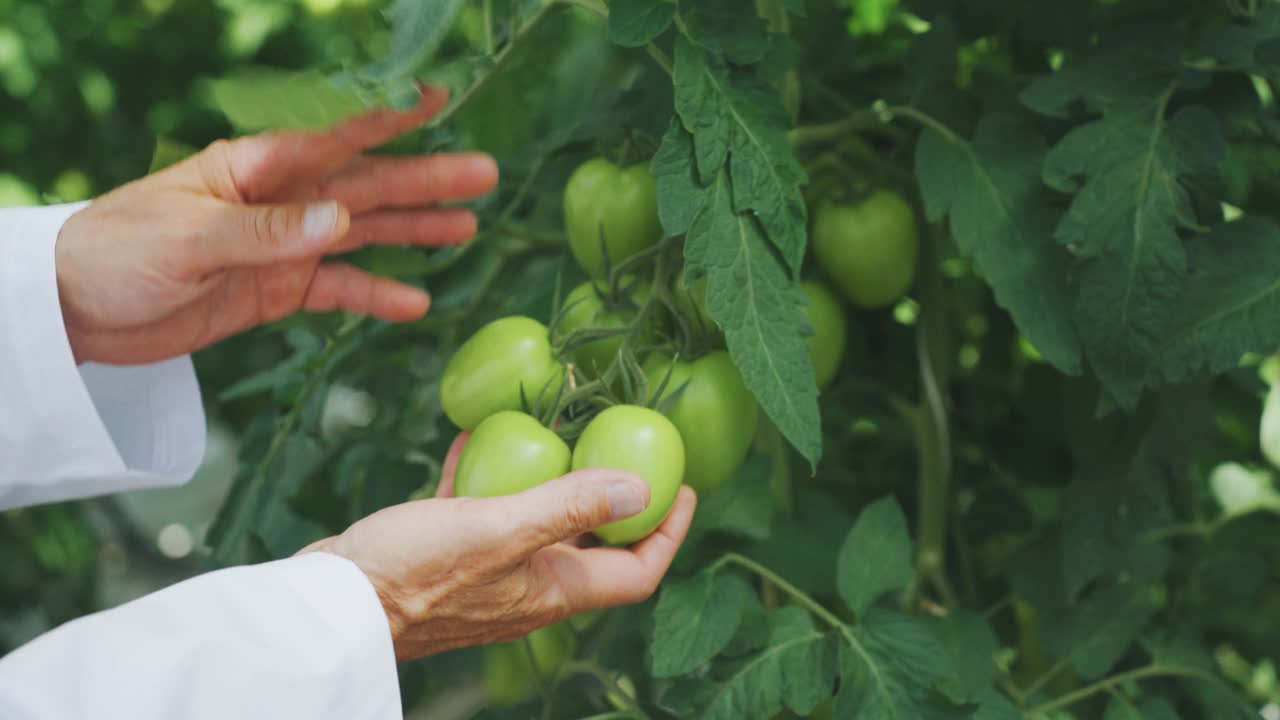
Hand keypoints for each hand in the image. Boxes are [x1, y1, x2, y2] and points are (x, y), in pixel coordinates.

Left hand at [55, 85, 498, 364]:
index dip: (386, 118)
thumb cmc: (118, 252)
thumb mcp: (188, 238)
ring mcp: (281, 244)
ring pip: (361, 232)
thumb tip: (342, 221)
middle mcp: (278, 199)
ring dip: (413, 230)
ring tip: (467, 229)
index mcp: (252, 167)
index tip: (437, 100)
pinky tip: (415, 303)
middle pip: (363, 184)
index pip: (331, 136)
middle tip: (483, 173)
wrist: (77, 311)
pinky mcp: (277, 288)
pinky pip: (337, 289)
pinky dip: (375, 295)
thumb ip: (266, 231)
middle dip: (423, 179)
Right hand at [300, 434, 697, 660]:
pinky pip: (481, 513)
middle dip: (613, 501)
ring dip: (550, 482)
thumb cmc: (415, 572)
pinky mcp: (445, 558)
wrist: (332, 607)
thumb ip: (570, 507)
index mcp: (553, 590)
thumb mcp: (499, 530)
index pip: (636, 573)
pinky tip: (477, 438)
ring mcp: (486, 575)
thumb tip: (643, 487)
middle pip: (593, 548)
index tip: (684, 488)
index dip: (669, 533)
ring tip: (558, 432)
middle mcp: (528, 588)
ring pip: (536, 526)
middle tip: (623, 448)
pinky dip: (488, 478)